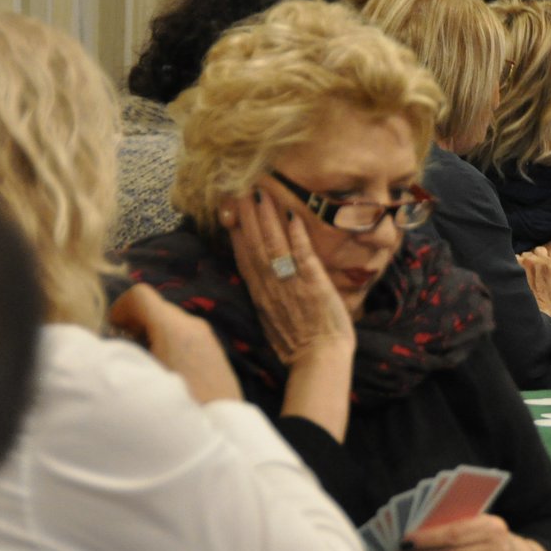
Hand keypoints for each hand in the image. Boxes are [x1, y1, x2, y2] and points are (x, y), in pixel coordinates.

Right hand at [108, 283, 241, 403]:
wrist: (221, 429)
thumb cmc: (175, 407)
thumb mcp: (139, 380)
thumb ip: (121, 354)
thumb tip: (110, 343)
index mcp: (174, 328)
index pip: (140, 295)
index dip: (120, 308)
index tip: (113, 333)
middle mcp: (194, 325)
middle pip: (156, 308)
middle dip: (135, 324)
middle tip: (124, 351)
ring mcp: (208, 337)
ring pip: (171, 322)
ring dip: (151, 335)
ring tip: (144, 365)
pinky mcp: (215, 351)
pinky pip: (185, 336)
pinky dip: (168, 343)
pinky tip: (165, 372)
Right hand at [225, 188, 354, 366]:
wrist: (319, 361)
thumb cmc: (299, 344)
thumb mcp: (272, 319)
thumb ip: (266, 296)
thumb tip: (259, 278)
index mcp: (260, 295)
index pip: (244, 256)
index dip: (237, 232)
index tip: (231, 209)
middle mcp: (271, 287)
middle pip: (254, 245)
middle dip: (246, 216)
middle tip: (240, 189)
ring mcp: (291, 284)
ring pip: (274, 245)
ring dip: (267, 218)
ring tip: (261, 194)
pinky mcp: (314, 285)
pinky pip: (303, 256)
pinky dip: (297, 236)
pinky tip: (293, 216)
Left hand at [518, 246, 550, 316]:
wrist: (529, 309)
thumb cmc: (546, 301)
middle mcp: (540, 260)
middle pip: (540, 250)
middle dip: (540, 257)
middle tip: (539, 268)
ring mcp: (525, 262)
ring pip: (528, 254)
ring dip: (527, 261)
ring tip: (527, 271)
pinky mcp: (514, 265)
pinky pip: (516, 259)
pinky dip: (516, 265)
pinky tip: (518, 273)